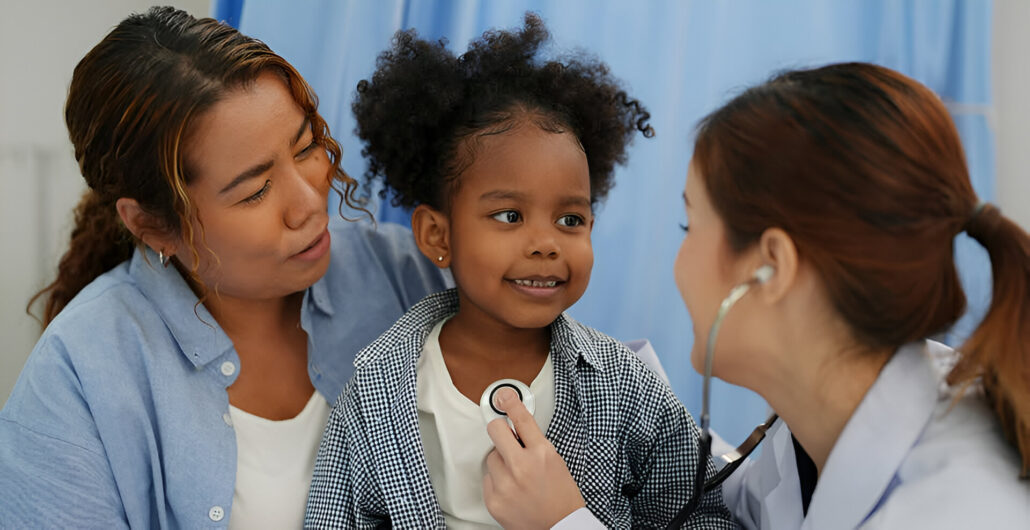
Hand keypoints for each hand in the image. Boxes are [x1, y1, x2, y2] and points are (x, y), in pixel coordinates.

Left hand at [483, 387, 585, 528]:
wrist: (559, 528)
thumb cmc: (561, 497)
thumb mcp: (555, 462)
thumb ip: (534, 443)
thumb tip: (515, 427)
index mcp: (542, 454)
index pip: (521, 418)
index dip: (510, 402)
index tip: (503, 396)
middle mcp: (522, 467)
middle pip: (495, 430)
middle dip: (500, 430)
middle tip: (506, 436)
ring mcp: (506, 484)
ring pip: (491, 456)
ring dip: (501, 462)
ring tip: (517, 477)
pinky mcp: (494, 499)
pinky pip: (488, 478)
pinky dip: (497, 481)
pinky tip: (512, 490)